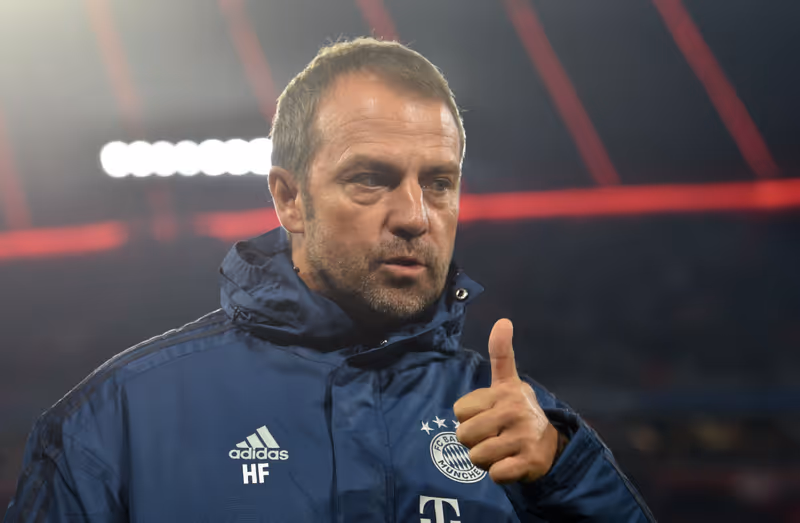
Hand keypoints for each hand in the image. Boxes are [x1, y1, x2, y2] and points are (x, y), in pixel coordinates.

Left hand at [453, 319, 558, 483]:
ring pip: (477, 457)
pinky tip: (511, 462)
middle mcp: (515, 411)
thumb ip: (501, 353)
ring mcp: (524, 437)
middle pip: (464, 435)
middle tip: (492, 435)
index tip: (487, 413)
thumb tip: (503, 320)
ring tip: (501, 448)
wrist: (549, 444)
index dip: (468, 417)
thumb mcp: (507, 381)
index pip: (459, 410)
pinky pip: (495, 474)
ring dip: (485, 459)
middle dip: (473, 440)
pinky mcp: (530, 462)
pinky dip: (498, 473)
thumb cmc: (515, 410)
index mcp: (505, 391)